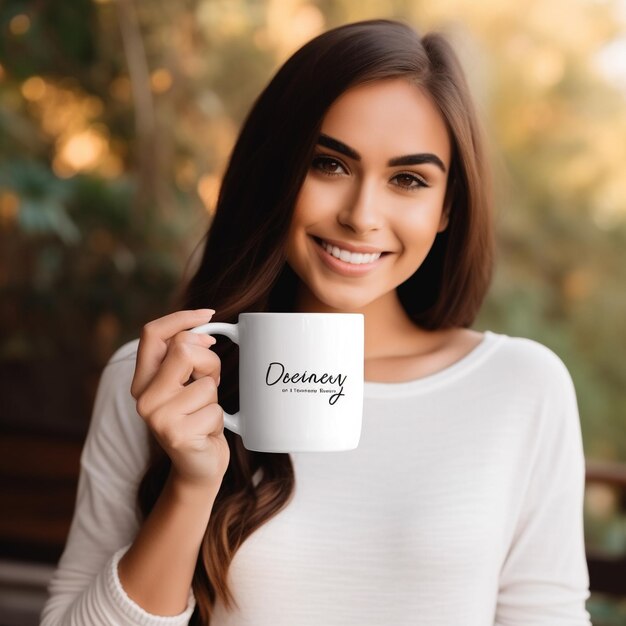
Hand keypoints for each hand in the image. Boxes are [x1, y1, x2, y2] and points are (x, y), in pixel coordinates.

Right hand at [131, 309, 229, 489]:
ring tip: (204, 413)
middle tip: (210, 383)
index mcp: (143, 379)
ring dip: (215, 397)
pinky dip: (218, 420)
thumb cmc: (197, 419)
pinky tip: (206, 432)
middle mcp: (143, 396)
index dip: (182, 318)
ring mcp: (156, 416)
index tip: (209, 315)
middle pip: (184, 349)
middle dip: (210, 363)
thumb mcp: (188, 383)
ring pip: (205, 382)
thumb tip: (206, 331)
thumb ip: (187, 357)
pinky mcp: (175, 434)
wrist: (197, 467)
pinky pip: (214, 409)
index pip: (153, 333)